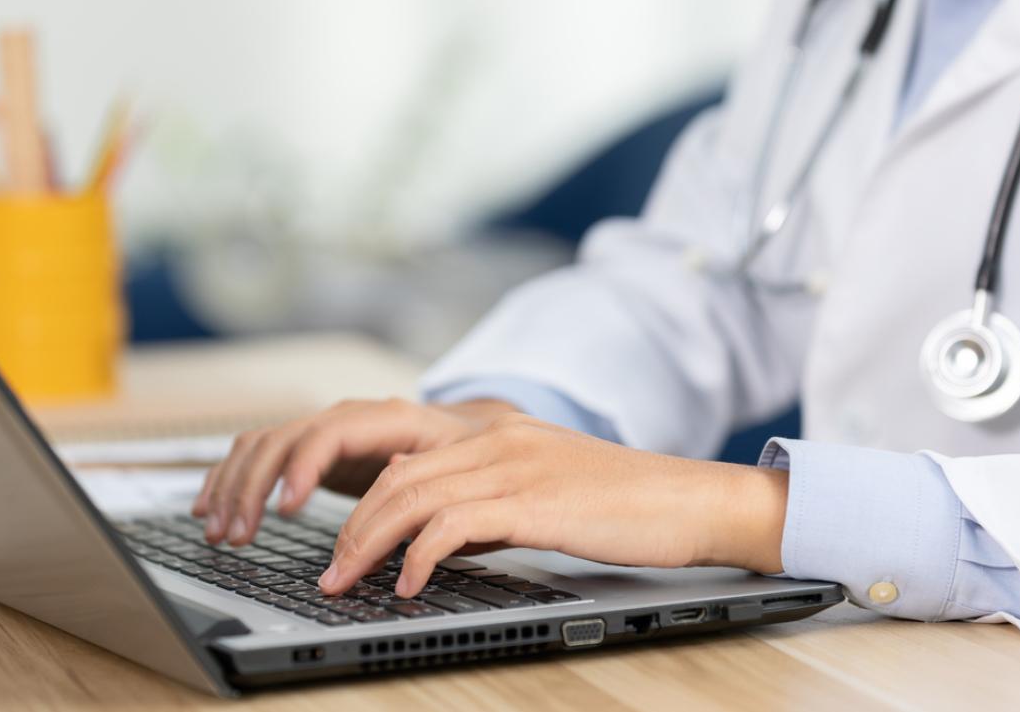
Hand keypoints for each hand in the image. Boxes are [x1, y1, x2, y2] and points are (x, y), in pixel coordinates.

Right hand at [192, 397, 515, 544]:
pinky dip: (227, 480)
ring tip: (219, 532)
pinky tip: (206, 508)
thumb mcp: (456, 461)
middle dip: (253, 489)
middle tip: (240, 535)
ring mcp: (321, 429)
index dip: (301, 469)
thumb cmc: (462, 450)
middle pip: (281, 440)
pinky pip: (254, 454)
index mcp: (383, 417)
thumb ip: (424, 472)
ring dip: (232, 488)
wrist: (461, 431)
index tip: (284, 510)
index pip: (328, 434)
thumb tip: (396, 475)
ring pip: (259, 446)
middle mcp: (343, 417)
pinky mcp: (307, 448)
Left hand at [318, 413, 787, 597]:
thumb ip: (490, 500)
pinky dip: (420, 556)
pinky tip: (409, 585)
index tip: (340, 546)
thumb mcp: (545, 491)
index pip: (406, 462)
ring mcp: (515, 467)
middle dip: (352, 529)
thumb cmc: (624, 506)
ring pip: (413, 497)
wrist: (691, 501)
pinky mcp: (535, 501)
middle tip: (328, 574)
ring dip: (369, 544)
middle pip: (397, 478)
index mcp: (498, 434)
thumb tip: (433, 527)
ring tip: (346, 582)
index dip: (362, 505)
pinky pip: (454, 525)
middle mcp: (498, 440)